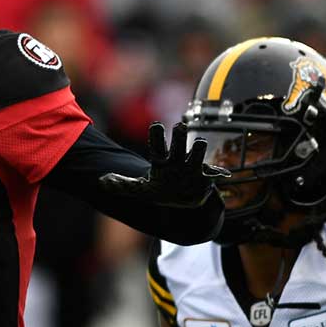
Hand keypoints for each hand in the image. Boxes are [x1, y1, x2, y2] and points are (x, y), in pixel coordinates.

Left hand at [99, 122, 229, 207]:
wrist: (183, 201)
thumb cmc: (161, 189)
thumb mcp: (140, 190)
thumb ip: (122, 184)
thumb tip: (102, 180)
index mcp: (162, 160)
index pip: (157, 144)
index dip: (157, 134)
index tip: (156, 125)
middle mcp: (178, 160)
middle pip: (180, 142)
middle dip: (180, 134)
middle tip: (179, 126)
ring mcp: (193, 167)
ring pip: (198, 153)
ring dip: (200, 149)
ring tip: (200, 145)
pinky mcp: (206, 179)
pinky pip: (215, 173)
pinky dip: (218, 172)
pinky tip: (223, 173)